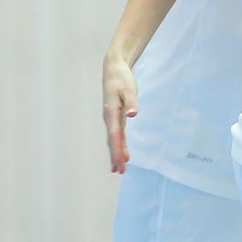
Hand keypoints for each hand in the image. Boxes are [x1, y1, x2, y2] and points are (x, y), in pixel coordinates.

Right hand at [102, 54, 137, 173]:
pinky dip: (118, 145)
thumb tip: (132, 115)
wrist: (114, 70)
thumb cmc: (122, 79)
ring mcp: (111, 118)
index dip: (118, 149)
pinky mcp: (115, 116)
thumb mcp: (129, 89)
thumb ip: (131, 103)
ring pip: (113, 139)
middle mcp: (109, 118)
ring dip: (116, 153)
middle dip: (116, 156)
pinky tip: (122, 153)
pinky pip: (116, 134)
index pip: (115, 135)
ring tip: (119, 169)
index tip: (121, 162)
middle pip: (112, 141)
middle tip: (120, 171)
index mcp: (111, 113)